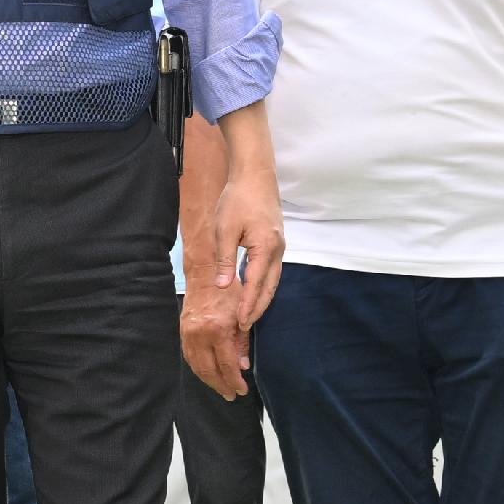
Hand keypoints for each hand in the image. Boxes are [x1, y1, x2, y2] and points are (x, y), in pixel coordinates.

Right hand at [180, 283, 249, 397]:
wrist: (205, 274)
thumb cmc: (229, 291)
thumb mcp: (243, 315)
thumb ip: (242, 343)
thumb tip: (243, 366)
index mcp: (217, 330)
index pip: (226, 365)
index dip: (235, 380)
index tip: (242, 390)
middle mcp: (200, 334)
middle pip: (209, 370)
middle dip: (221, 385)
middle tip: (232, 395)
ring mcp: (188, 333)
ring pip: (196, 365)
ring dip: (208, 380)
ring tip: (221, 388)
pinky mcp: (183, 330)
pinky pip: (189, 356)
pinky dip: (198, 368)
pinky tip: (206, 372)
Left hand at [212, 168, 285, 329]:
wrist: (255, 176)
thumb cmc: (238, 199)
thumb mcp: (225, 229)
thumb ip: (225, 259)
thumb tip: (224, 286)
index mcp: (265, 248)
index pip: (256, 284)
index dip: (248, 305)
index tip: (240, 323)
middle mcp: (277, 250)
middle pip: (269, 287)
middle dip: (257, 308)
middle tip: (245, 327)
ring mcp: (279, 246)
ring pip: (273, 280)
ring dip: (262, 299)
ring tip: (248, 315)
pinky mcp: (276, 242)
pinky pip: (272, 270)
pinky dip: (264, 285)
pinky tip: (254, 291)